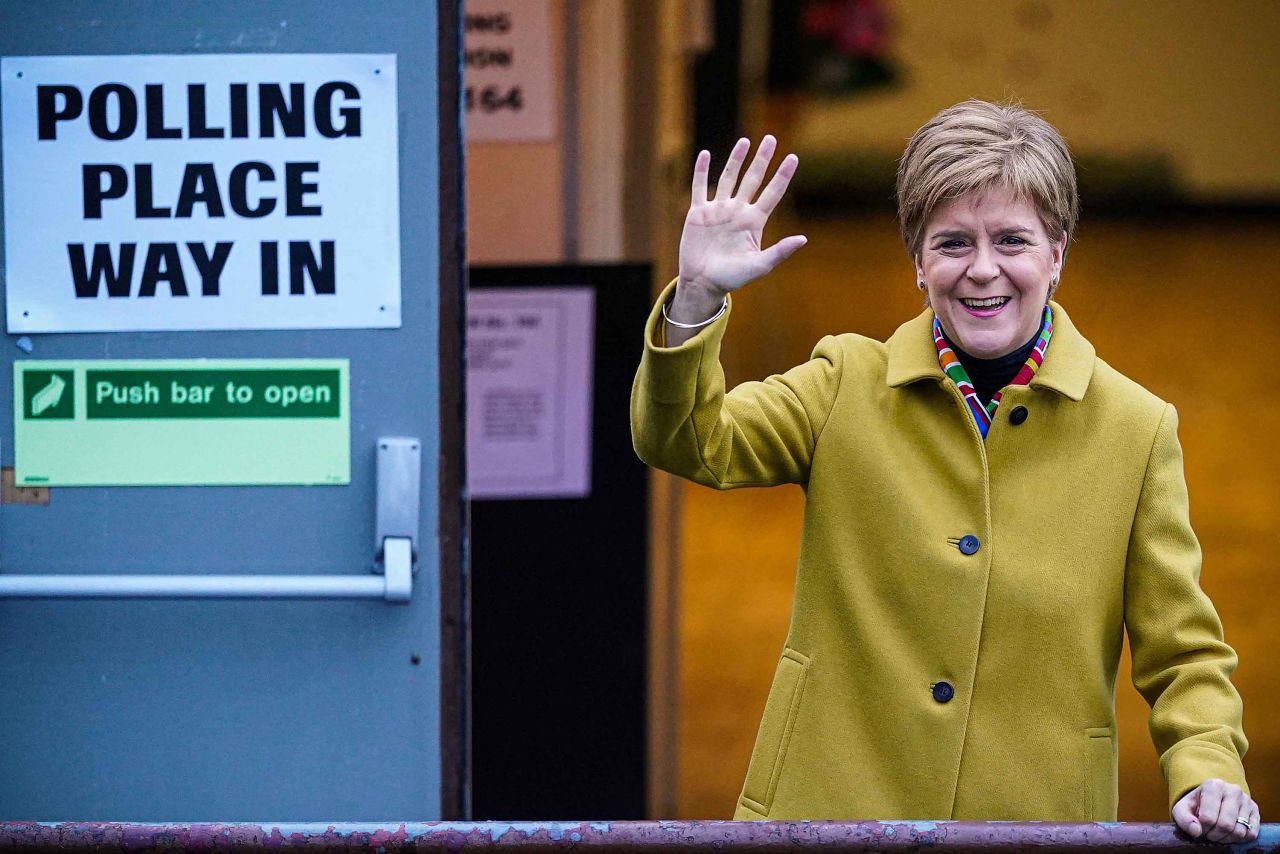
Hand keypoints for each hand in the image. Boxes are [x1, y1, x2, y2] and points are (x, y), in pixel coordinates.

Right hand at [678, 135, 806, 298]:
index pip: (772, 193)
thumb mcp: (759, 266)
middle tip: (771, 138)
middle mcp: (738, 211)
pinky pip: (700, 187)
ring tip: (744, 141)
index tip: (793, 158)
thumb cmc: (732, 278)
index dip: (782, 175)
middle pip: (753, 178)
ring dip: (736, 159)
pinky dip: (701, 171)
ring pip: (728, 177)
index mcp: (754, 221)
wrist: (703, 283)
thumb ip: (780, 252)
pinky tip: (704, 154)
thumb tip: (803, 239)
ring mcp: (718, 210)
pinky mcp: (698, 213)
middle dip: (762, 159)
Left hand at [1172, 778, 1259, 842]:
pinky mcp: (1255, 811)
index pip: (1208, 818)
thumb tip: (1196, 831)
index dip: (1203, 829)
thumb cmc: (1196, 805)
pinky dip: (1240, 839)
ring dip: (1227, 838)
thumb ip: (1184, 819)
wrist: (1211, 799)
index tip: (1200, 827)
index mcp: (1213, 786)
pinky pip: (1251, 834)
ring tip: (1218, 833)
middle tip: (1209, 833)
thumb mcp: (1182, 809)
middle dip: (1215, 835)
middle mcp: (1233, 790)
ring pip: (1239, 831)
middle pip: (1226, 825)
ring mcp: (1246, 800)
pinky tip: (1230, 833)